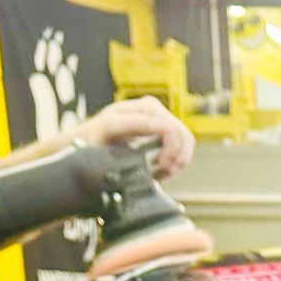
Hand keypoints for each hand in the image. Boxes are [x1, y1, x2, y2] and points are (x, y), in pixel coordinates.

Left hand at [72, 96, 193, 177]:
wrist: (92, 143)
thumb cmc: (98, 136)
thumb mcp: (110, 128)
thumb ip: (134, 124)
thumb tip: (162, 126)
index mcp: (146, 107)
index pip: (172, 129)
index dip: (170, 151)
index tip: (159, 167)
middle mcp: (158, 112)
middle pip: (183, 136)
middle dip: (176, 158)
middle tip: (162, 173)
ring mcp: (163, 122)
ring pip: (187, 143)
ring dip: (179, 162)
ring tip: (162, 172)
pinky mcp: (167, 134)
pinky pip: (185, 148)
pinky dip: (178, 163)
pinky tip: (164, 169)